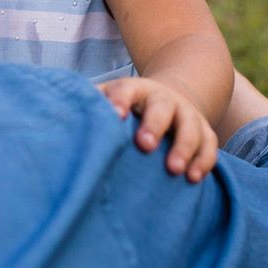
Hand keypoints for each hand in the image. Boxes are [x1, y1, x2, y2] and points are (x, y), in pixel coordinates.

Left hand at [98, 77, 218, 182]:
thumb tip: (58, 112)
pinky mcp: (204, 131)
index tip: (114, 116)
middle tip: (144, 146)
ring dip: (184, 147)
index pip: (126, 89)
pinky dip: (204, 160)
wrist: (169, 95)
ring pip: (191, 126)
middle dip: (153, 125)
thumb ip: (90, 105)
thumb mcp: (109, 98)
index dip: (119, 100)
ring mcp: (186, 114)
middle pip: (161, 107)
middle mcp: (163, 98)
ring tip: (174, 171)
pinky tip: (193, 178)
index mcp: (135, 89)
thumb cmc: (126, 105)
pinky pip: (209, 144)